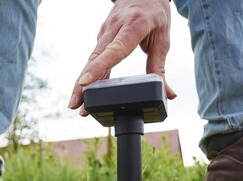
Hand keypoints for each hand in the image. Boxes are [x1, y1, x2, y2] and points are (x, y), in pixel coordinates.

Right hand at [68, 0, 175, 115]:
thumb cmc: (155, 13)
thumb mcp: (163, 39)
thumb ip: (160, 68)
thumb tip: (168, 94)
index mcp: (133, 26)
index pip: (114, 50)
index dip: (98, 68)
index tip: (85, 82)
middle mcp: (114, 29)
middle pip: (95, 59)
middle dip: (82, 84)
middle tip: (74, 104)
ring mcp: (105, 32)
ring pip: (91, 60)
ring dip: (81, 83)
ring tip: (75, 104)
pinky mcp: (101, 38)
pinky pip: (94, 59)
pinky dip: (89, 76)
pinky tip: (85, 93)